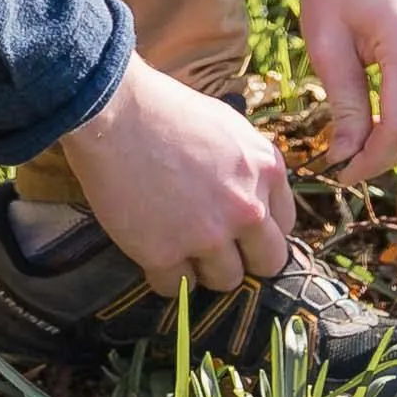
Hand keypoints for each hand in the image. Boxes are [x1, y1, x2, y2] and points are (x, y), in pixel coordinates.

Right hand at [60, 55, 296, 295]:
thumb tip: (253, 198)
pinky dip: (164, 275)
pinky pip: (176, 288)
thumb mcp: (225, 124)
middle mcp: (246, 207)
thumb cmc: (163, 107)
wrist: (112, 110)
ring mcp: (207, 235)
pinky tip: (150, 248)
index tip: (237, 226)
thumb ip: (247, 166)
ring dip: (204, 268)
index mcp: (266, 169)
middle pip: (267, 263)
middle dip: (243, 257)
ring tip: (177, 241)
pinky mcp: (165, 254)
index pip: (284, 226)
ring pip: (225, 281)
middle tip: (214, 244)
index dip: (258, 228)